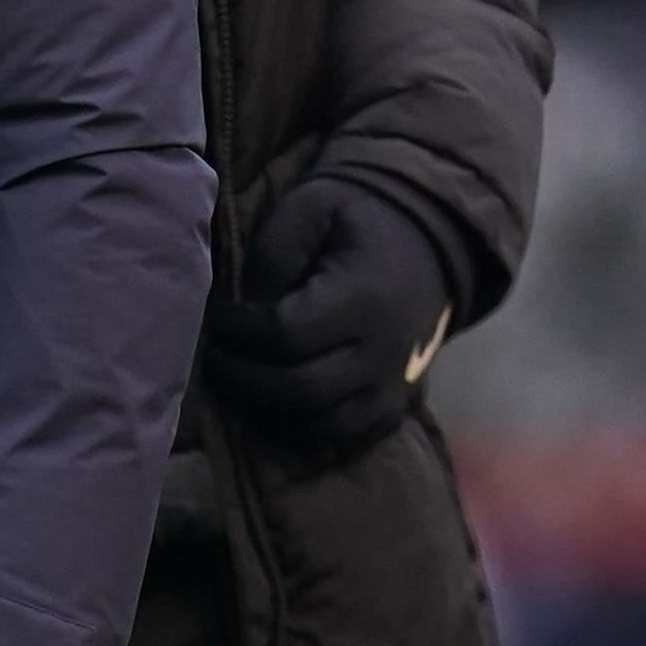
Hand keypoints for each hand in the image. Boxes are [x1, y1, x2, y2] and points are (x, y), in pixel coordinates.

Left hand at [208, 172, 453, 455]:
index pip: (287, 336)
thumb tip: (240, 311)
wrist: (431, 238)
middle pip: (301, 388)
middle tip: (214, 358)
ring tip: (240, 380)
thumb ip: (272, 256)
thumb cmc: (360, 219)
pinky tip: (276, 404)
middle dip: (244, 378)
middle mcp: (385, 349)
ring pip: (323, 424)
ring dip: (271, 411)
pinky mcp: (398, 402)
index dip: (239, 335)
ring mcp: (396, 383)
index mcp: (364, 297)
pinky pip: (348, 436)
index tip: (216, 320)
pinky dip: (306, 430)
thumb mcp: (311, 209)